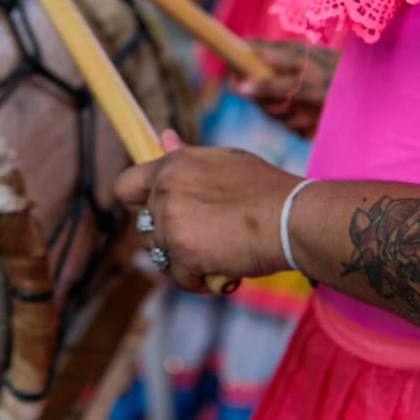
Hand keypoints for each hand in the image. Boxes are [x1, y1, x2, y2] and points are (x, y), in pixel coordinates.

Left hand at [114, 130, 299, 291]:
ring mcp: (171, 223)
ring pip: (158, 254)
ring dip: (182, 261)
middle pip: (142, 227)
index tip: (159, 215)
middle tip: (202, 240)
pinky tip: (223, 273)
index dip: (137, 204)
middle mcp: (164, 191)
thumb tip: (164, 137)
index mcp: (172, 166)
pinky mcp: (183, 254)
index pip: (125, 186)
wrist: (294, 217)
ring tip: (215, 258)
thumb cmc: (267, 190)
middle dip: (167, 238)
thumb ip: (187, 157)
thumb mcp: (224, 161)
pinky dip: (198, 282)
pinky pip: (178, 277)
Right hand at [233, 39, 338, 137]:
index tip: (235, 82)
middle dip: (267, 103)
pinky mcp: (302, 114)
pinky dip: (301, 127)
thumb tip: (237, 86)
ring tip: (309, 114)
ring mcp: (292, 94)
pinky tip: (316, 122)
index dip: (236, 64)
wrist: (375, 99)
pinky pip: (288, 125)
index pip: (247, 51)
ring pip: (271, 110)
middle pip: (253, 89)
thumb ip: (271, 84)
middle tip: (287, 104)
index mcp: (283, 55)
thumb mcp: (304, 81)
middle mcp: (284, 73)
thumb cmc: (341, 82)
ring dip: (287, 117)